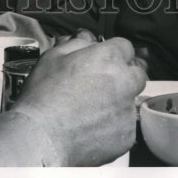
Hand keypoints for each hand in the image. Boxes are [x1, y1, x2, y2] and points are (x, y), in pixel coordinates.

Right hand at [13, 35, 145, 166]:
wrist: (41, 137)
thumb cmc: (44, 96)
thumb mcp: (54, 56)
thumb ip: (78, 42)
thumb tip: (88, 39)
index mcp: (109, 57)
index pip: (125, 46)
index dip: (113, 52)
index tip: (104, 60)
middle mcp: (124, 81)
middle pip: (137, 73)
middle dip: (124, 75)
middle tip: (102, 84)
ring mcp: (127, 110)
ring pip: (131, 100)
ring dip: (119, 100)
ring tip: (93, 109)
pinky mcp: (126, 135)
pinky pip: (125, 125)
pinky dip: (114, 125)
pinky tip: (93, 126)